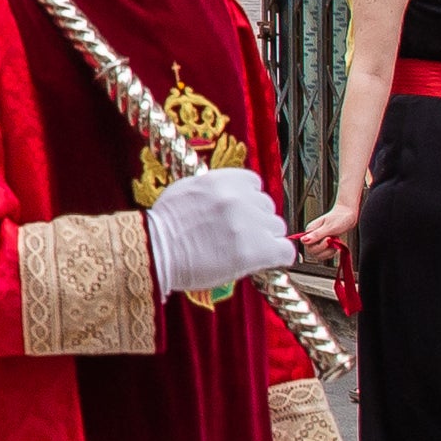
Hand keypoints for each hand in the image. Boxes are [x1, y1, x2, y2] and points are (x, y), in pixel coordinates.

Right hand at [145, 166, 292, 296]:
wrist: (155, 253)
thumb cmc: (161, 228)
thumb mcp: (184, 191)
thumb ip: (211, 189)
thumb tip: (227, 194)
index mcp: (221, 180)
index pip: (254, 183)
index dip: (248, 200)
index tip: (242, 212)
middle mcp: (239, 197)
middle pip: (267, 206)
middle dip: (256, 220)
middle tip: (239, 235)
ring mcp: (249, 223)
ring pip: (276, 228)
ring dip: (265, 238)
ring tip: (244, 250)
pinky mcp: (257, 250)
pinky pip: (286, 251)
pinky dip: (279, 256)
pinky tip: (266, 261)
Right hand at [297, 201, 357, 256]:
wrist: (348, 215)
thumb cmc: (340, 218)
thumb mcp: (329, 227)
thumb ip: (316, 235)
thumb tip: (303, 240)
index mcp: (310, 230)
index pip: (306, 244)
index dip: (317, 246)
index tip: (329, 240)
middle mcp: (312, 236)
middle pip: (311, 251)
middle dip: (323, 250)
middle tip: (333, 241)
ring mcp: (318, 240)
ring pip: (317, 254)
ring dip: (328, 252)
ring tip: (336, 244)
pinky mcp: (324, 243)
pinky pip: (324, 253)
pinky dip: (330, 253)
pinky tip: (336, 246)